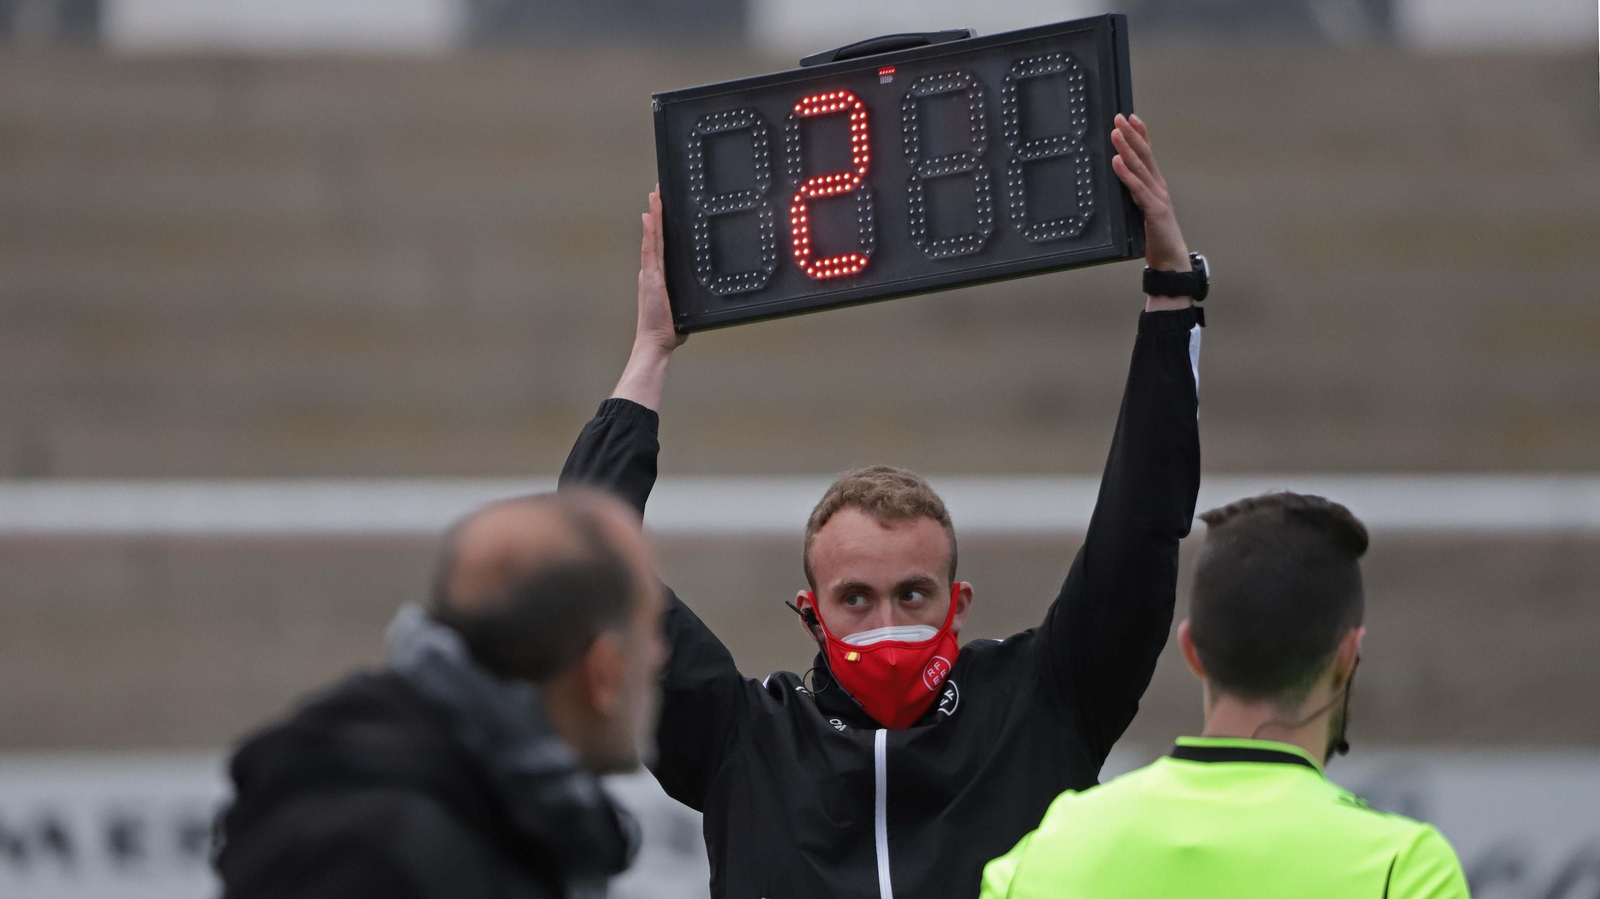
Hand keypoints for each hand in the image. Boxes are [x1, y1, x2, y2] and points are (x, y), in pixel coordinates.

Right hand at [612, 187, 682, 410]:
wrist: (657, 341)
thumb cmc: (668, 329)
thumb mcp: (683, 309)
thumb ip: (688, 302)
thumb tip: (698, 305)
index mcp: (660, 276)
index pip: (662, 244)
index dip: (662, 225)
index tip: (663, 207)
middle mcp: (652, 270)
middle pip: (656, 235)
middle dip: (657, 212)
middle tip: (658, 191)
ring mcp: (650, 272)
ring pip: (653, 237)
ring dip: (654, 216)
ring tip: (654, 195)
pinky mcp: (651, 277)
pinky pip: (651, 249)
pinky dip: (650, 232)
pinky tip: (649, 217)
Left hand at [1112, 115, 1193, 300]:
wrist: (1170, 260)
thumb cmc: (1155, 237)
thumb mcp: (1141, 210)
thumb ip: (1133, 196)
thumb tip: (1116, 182)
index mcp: (1155, 185)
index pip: (1148, 154)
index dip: (1141, 134)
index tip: (1130, 116)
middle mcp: (1158, 186)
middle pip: (1144, 154)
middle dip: (1132, 134)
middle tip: (1119, 116)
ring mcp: (1158, 196)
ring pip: (1140, 167)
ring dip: (1126, 148)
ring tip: (1115, 133)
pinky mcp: (1154, 210)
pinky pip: (1137, 189)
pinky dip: (1126, 174)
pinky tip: (1116, 162)